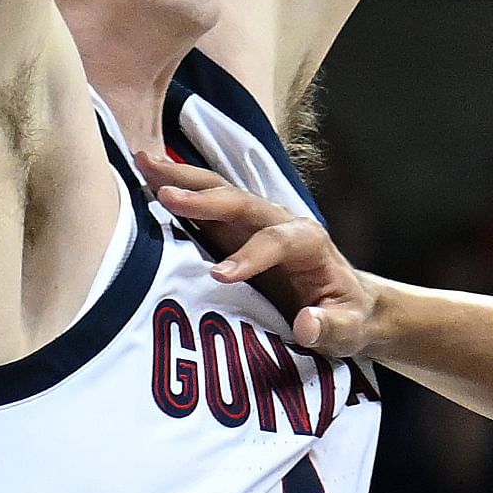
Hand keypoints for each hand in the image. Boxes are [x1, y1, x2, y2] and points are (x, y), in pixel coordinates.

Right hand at [133, 152, 376, 355]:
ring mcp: (255, 224)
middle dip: (204, 196)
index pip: (278, 240)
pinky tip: (147, 180)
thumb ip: (332, 327)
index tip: (219, 276)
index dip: (250, 255)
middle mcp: (281, 222)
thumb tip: (307, 324)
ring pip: (219, 194)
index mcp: (309, 242)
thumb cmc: (348, 316)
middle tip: (163, 192)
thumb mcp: (348, 329)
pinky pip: (205, 208)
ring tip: (144, 163)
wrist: (348, 304)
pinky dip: (178, 192)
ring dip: (182, 180)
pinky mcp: (235, 234)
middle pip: (242, 202)